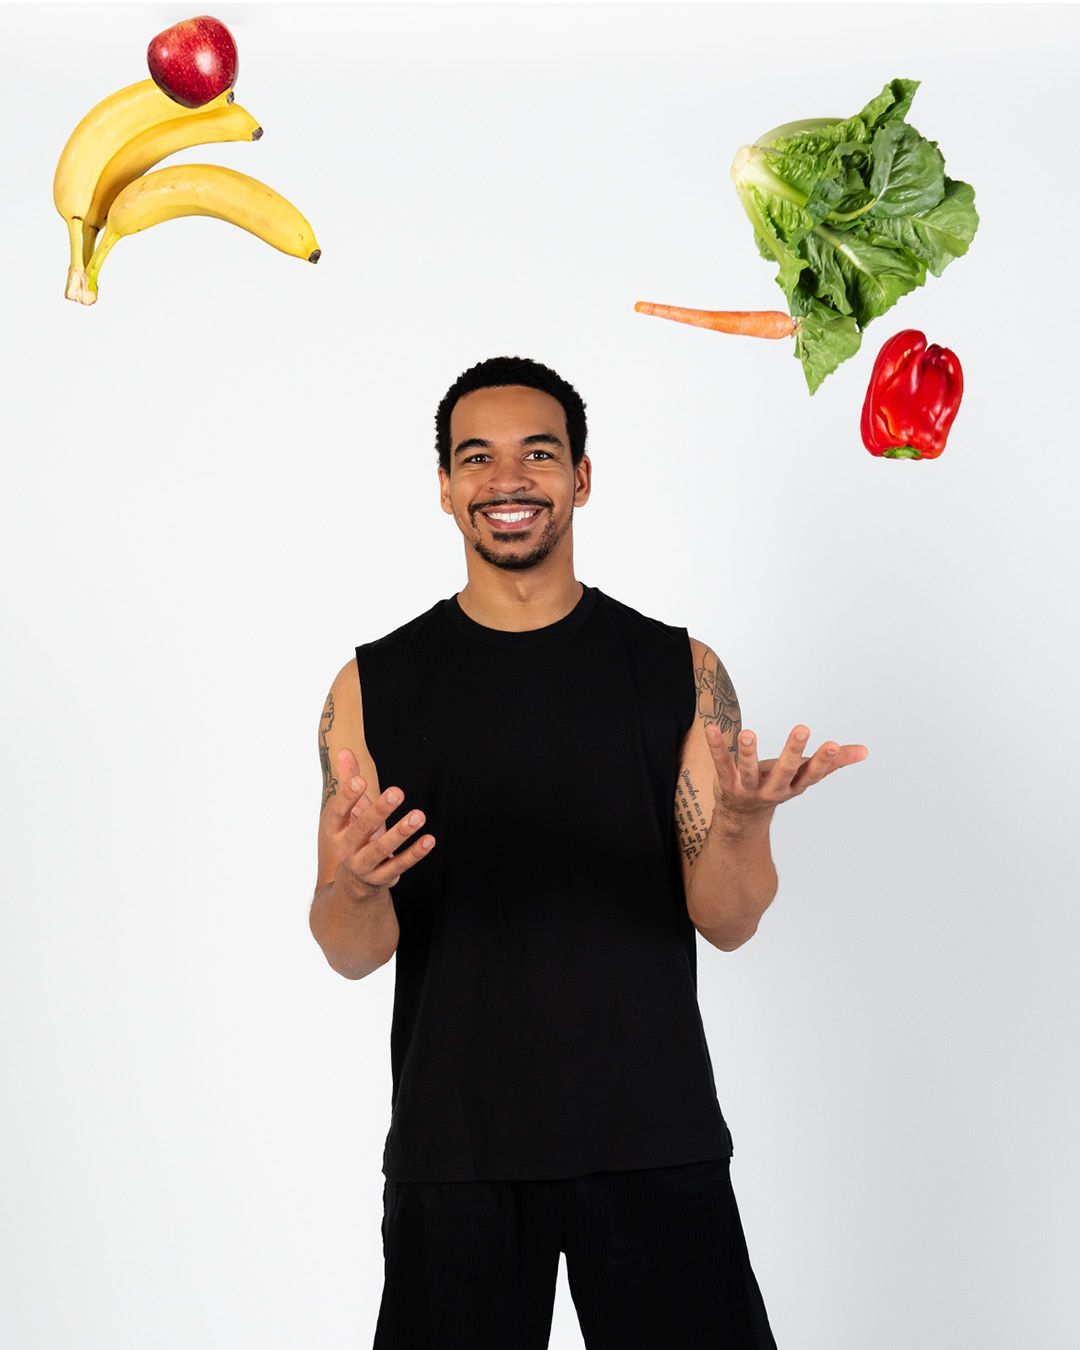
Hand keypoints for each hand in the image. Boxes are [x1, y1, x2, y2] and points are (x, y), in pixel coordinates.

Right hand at [320, 747, 435, 896]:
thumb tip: (343, 750)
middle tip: (397, 792)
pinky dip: (414, 853)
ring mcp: (363, 866)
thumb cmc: (354, 835)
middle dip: (379, 811)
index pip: (337, 812)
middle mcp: (346, 849)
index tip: (360, 780)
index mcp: (335, 830)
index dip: (347, 797)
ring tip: (419, 815)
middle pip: (360, 830)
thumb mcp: (350, 810)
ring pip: (381, 850)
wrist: (353, 882)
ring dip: (401, 832)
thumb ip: (348, 781)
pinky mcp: (382, 878)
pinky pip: (399, 865)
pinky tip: (429, 839)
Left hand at [705, 724, 867, 828]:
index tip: (833, 743)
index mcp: (795, 785)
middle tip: (802, 728)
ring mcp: (749, 789)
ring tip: (748, 733)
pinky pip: (720, 765)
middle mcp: (773, 790)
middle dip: (793, 752)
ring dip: (748, 753)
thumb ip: (833, 762)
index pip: (812, 774)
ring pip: (749, 772)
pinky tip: (711, 729)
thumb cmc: (778, 785)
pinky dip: (716, 747)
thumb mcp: (804, 775)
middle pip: (785, 772)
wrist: (742, 817)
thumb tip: (864, 751)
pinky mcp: (726, 784)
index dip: (824, 761)